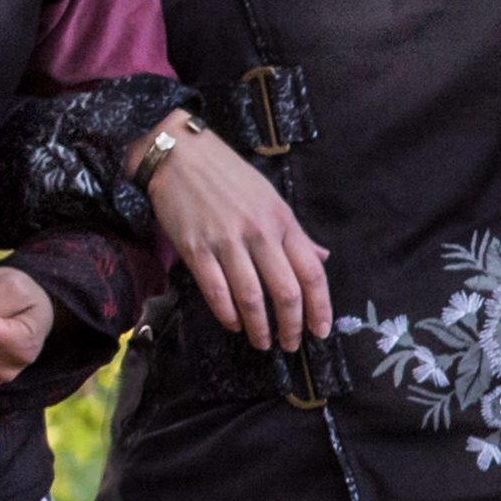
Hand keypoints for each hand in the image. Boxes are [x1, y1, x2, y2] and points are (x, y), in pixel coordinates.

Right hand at [146, 127, 333, 353]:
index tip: (321, 330)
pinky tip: (234, 324)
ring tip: (262, 342)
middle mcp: (260, 233)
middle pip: (286, 292)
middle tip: (291, 344)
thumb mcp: (271, 198)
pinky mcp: (196, 248)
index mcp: (283, 221)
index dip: (320, 307)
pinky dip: (227, 314)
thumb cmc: (228, 176)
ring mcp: (227, 242)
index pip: (312, 272)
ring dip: (260, 327)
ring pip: (252, 297)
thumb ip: (296, 233)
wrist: (179, 156)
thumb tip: (321, 258)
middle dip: (292, 326)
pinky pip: (216, 291)